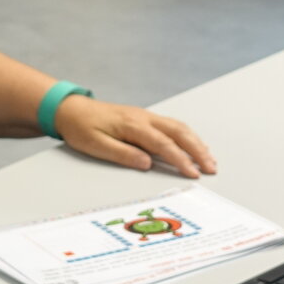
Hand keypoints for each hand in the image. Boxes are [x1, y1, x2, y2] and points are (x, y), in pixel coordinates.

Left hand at [53, 96, 216, 176]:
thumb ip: (123, 154)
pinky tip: (193, 145)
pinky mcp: (144, 118)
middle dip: (198, 150)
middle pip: (179, 133)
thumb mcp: (96, 145)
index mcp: (133, 125)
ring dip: (196, 142)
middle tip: (212, 168)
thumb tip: (147, 163)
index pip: (163, 144)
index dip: (181, 160)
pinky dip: (187, 136)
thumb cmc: (81, 128)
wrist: (71, 109)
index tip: (194, 173)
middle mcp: (144, 118)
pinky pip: (172, 125)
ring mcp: (146, 116)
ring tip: (209, 159)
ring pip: (178, 127)